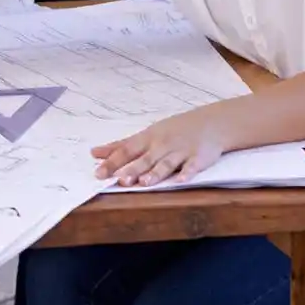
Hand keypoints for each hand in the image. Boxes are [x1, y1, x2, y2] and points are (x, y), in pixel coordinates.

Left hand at [92, 107, 232, 186]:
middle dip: (133, 169)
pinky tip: (181, 180)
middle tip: (120, 180)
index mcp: (147, 139)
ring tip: (144, 182)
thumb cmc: (172, 131)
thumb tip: (95, 153)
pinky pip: (192, 166)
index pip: (126, 151)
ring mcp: (180, 151)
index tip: (98, 173)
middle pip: (145, 159)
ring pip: (166, 164)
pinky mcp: (198, 158)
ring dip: (155, 173)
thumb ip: (121, 146)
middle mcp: (161, 145)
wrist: (209, 123)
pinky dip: (187, 173)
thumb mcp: (145, 135)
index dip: (112, 162)